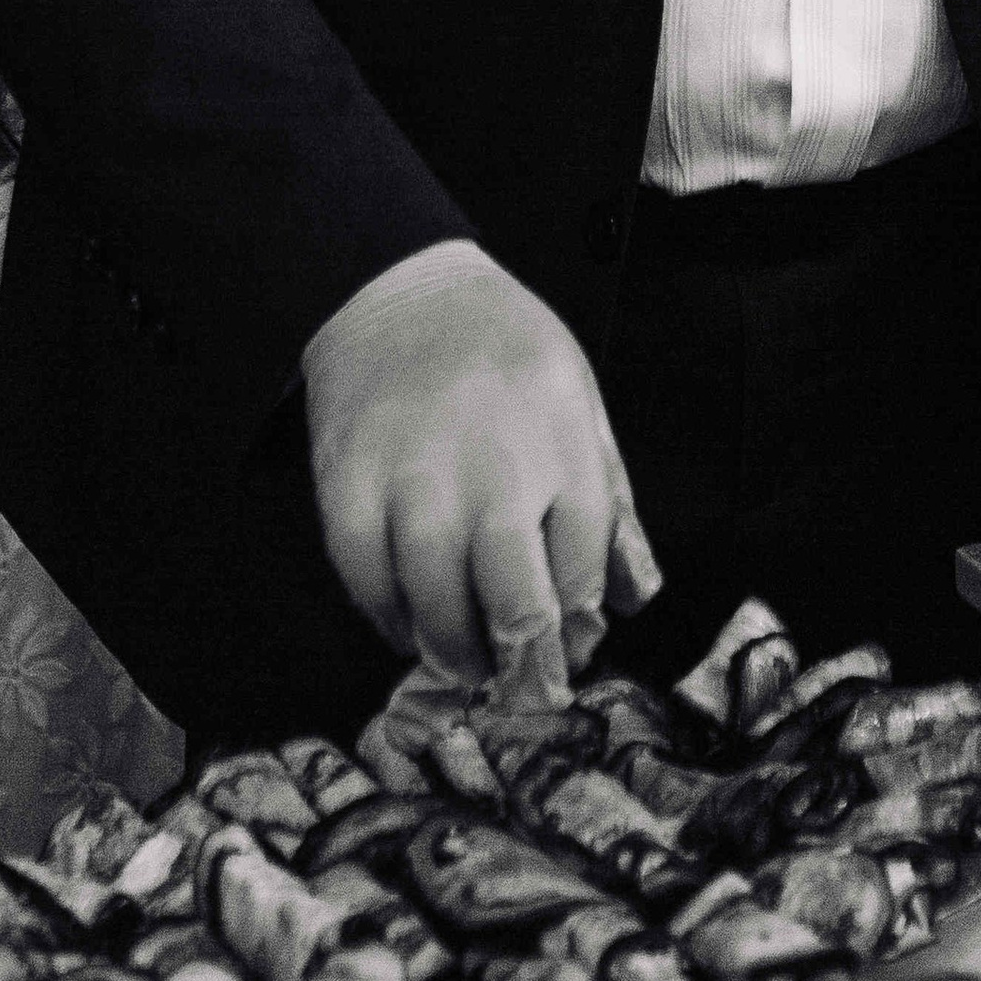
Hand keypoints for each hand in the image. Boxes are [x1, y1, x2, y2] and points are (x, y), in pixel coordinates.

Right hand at [309, 258, 660, 696]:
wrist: (399, 291)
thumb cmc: (502, 352)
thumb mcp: (579, 403)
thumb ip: (609, 503)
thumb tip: (631, 598)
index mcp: (562, 439)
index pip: (584, 563)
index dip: (579, 619)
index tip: (571, 645)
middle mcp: (493, 463)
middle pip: (517, 597)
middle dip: (525, 662)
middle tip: (522, 689)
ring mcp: (414, 476)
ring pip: (438, 602)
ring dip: (455, 652)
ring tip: (466, 666)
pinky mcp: (348, 484)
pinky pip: (368, 580)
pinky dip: (388, 617)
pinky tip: (407, 625)